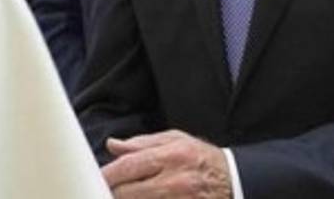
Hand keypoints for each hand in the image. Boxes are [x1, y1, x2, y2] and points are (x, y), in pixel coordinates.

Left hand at [101, 130, 231, 198]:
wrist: (235, 180)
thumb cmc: (202, 158)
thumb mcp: (176, 140)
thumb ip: (141, 144)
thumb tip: (113, 145)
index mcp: (171, 156)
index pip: (128, 167)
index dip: (107, 175)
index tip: (98, 178)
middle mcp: (176, 181)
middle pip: (128, 192)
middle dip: (114, 192)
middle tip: (107, 190)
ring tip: (124, 195)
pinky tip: (145, 198)